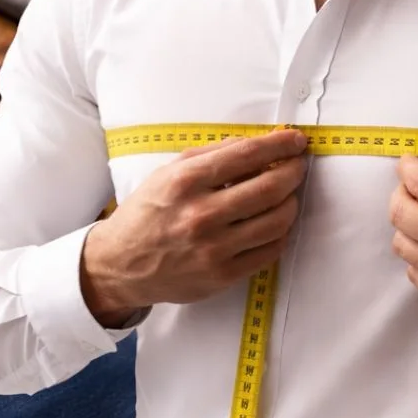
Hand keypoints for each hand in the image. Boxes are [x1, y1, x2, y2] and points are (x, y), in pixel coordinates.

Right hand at [81, 128, 308, 326]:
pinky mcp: (221, 275)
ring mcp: (213, 249)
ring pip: (276, 221)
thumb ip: (209, 155)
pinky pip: (269, 251)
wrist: (120, 265)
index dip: (280, 145)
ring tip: (287, 196)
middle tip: (297, 166)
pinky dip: (280, 233)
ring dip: (291, 203)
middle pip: (270, 187)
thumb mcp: (166, 174)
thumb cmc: (146, 216)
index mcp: (185, 182)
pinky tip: (274, 224)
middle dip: (293, 172)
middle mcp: (200, 215)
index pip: (247, 155)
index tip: (295, 142)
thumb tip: (256, 144)